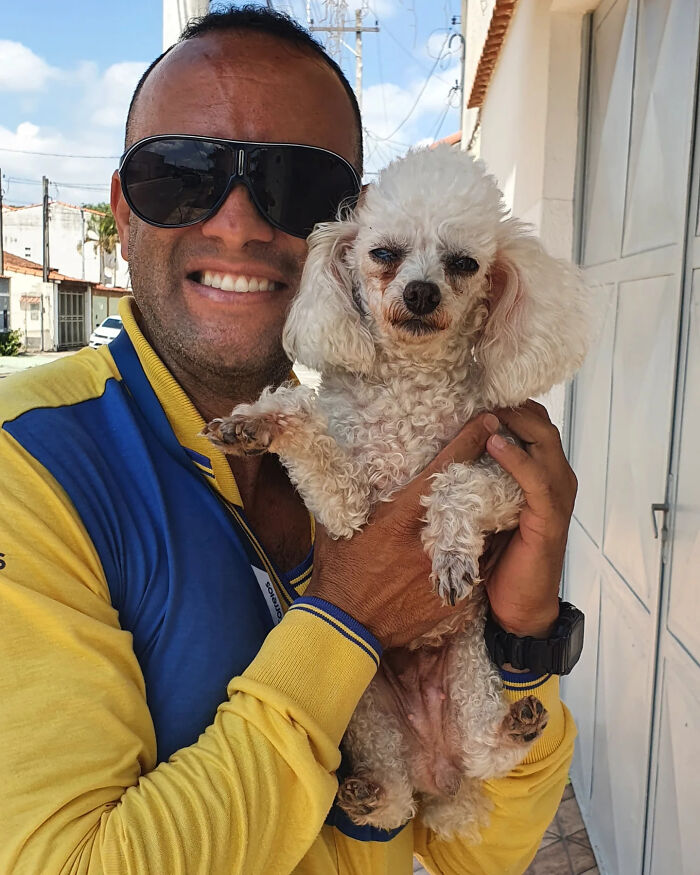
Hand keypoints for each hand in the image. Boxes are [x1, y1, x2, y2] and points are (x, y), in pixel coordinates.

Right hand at [306, 414, 493, 647]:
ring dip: (482, 523)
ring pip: (476, 537)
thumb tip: (353, 470)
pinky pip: (469, 572)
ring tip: (491, 511)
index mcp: (401, 515)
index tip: (487, 422)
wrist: (344, 627)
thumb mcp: (340, 525)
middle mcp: (427, 539)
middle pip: (470, 500)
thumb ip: (355, 497)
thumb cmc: (338, 573)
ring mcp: (442, 569)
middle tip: (498, 463)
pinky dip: (470, 562)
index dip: (469, 441)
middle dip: (484, 481)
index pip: (443, 469)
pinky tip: (470, 558)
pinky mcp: (451, 597)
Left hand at [481, 400, 577, 637]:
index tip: (477, 390)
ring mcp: (557, 495)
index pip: (534, 423)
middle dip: (512, 405)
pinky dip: (516, 457)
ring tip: (486, 410)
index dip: (510, 404)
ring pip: (544, 442)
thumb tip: (452, 448)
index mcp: (543, 472)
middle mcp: (556, 477)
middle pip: (541, 424)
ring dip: (514, 422)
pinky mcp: (550, 516)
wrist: (520, 605)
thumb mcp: (490, 506)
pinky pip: (535, 478)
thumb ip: (483, 477)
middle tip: (480, 393)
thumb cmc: (502, 556)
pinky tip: (494, 444)